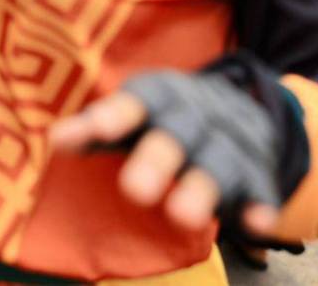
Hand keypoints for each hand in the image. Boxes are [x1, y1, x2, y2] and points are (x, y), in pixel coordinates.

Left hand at [50, 70, 279, 236]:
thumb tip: (55, 140)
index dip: (118, 115)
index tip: (98, 129)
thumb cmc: (165, 116)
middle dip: (157, 159)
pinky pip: (261, 185)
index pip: (139, 101)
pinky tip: (255, 223)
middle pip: (178, 133)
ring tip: (182, 216)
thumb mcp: (133, 114)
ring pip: (218, 162)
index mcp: (162, 95)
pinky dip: (259, 203)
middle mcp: (197, 114)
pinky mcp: (257, 169)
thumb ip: (96, 129)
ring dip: (202, 188)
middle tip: (133, 190)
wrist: (241, 102)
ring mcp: (231, 141)